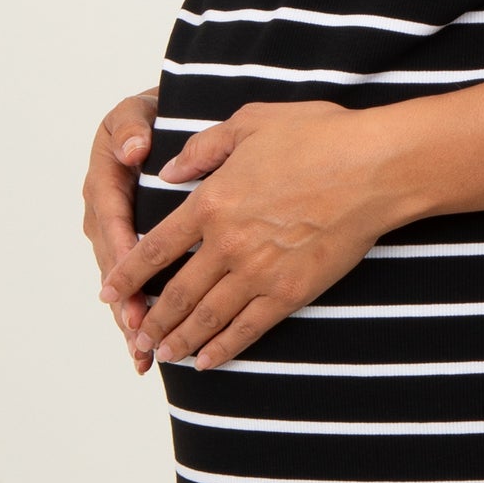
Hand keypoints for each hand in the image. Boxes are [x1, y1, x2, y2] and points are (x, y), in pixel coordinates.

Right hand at [82, 88, 158, 374]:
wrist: (158, 120)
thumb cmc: (151, 115)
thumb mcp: (136, 112)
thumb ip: (131, 128)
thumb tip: (132, 149)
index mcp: (104, 181)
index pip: (112, 220)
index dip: (122, 254)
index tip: (132, 282)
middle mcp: (102, 213)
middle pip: (112, 263)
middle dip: (125, 300)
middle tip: (140, 332)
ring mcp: (112, 234)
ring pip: (118, 283)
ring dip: (128, 318)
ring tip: (142, 354)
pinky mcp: (126, 248)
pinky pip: (129, 285)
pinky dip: (134, 316)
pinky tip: (142, 354)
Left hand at [96, 99, 397, 371]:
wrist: (375, 167)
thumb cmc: (319, 136)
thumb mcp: (252, 122)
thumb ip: (205, 148)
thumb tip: (169, 171)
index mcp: (213, 201)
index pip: (156, 247)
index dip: (128, 274)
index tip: (109, 291)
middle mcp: (228, 243)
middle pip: (177, 292)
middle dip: (151, 319)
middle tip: (134, 337)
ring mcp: (259, 271)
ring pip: (207, 316)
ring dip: (180, 339)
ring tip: (162, 355)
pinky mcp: (291, 291)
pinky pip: (248, 328)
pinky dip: (224, 347)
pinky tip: (208, 360)